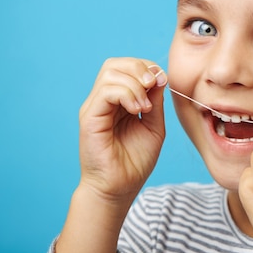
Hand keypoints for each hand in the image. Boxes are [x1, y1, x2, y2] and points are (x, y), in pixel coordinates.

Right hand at [77, 57, 166, 202]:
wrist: (119, 189)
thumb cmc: (135, 161)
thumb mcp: (154, 125)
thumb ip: (155, 101)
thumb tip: (159, 75)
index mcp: (119, 100)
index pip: (127, 67)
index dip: (146, 67)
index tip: (162, 82)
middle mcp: (104, 100)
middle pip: (115, 64)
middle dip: (139, 68)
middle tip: (154, 85)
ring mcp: (94, 107)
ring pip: (110, 73)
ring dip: (135, 84)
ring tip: (145, 107)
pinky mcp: (89, 118)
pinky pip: (106, 92)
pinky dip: (126, 94)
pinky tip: (137, 110)